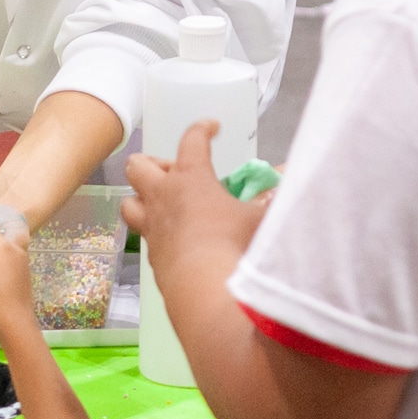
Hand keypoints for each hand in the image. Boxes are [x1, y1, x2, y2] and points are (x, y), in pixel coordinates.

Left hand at [122, 122, 267, 290]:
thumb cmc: (234, 244)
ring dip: (143, 198)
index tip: (212, 128)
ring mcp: (152, 226)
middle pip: (138, 165)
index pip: (191, 140)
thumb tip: (288, 176)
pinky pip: (145, 235)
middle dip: (154, 164)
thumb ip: (272, 196)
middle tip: (178, 175)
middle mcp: (163, 196)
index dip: (202, 129)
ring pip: (129, 201)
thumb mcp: (261, 217)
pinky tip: (176, 239)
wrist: (205, 290)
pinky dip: (157, 231)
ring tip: (165, 204)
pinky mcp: (152, 254)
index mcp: (190, 177)